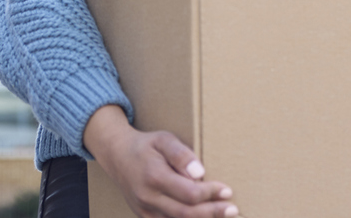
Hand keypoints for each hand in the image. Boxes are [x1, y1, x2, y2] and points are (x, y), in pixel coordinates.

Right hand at [84, 105, 237, 217]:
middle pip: (185, 213)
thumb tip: (199, 172)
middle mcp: (148, 198)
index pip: (189, 193)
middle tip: (233, 210)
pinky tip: (203, 217)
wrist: (117, 156)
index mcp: (154, 178)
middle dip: (212, 212)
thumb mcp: (164, 140)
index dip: (210, 194)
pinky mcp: (144, 216)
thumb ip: (181, 154)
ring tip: (224, 215)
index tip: (228, 190)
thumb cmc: (146, 145)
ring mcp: (144, 211)